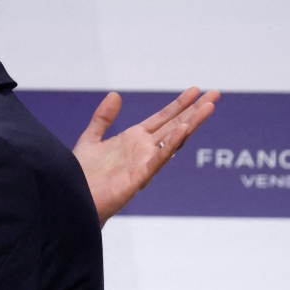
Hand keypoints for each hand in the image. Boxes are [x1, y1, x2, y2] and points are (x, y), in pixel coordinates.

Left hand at [72, 87, 219, 225]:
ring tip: (208, 107)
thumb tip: (115, 95)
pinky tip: (184, 130)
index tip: (195, 90)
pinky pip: (159, 159)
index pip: (163, 118)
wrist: (74, 199)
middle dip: (194, 110)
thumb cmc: (81, 175)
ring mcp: (144, 163)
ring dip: (191, 124)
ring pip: (173, 140)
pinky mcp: (139, 177)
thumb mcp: (90, 139)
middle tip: (215, 93)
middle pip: (175, 126)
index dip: (179, 104)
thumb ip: (103, 118)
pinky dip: (171, 145)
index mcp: (133, 140)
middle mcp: (143, 150)